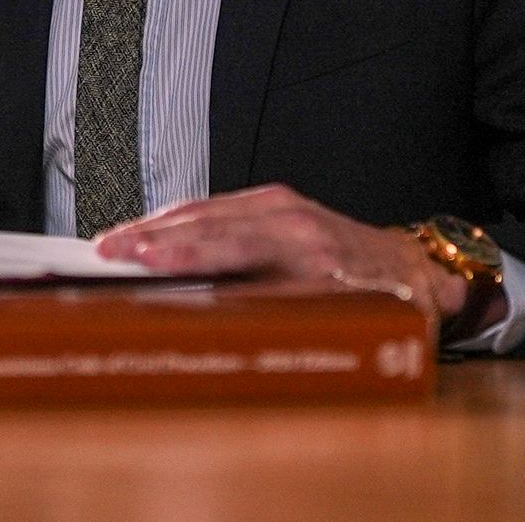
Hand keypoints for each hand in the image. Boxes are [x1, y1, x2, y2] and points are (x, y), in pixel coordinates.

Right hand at [96, 184, 501, 331]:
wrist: (418, 270)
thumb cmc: (385, 307)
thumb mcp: (347, 324)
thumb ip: (289, 317)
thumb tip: (228, 321)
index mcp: (308, 249)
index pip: (231, 247)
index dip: (185, 253)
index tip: (145, 258)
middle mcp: (290, 218)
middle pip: (208, 223)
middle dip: (153, 235)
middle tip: (106, 250)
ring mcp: (281, 203)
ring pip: (206, 210)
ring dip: (158, 225)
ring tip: (114, 241)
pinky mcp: (274, 200)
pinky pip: (216, 206)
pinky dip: (179, 218)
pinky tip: (153, 230)